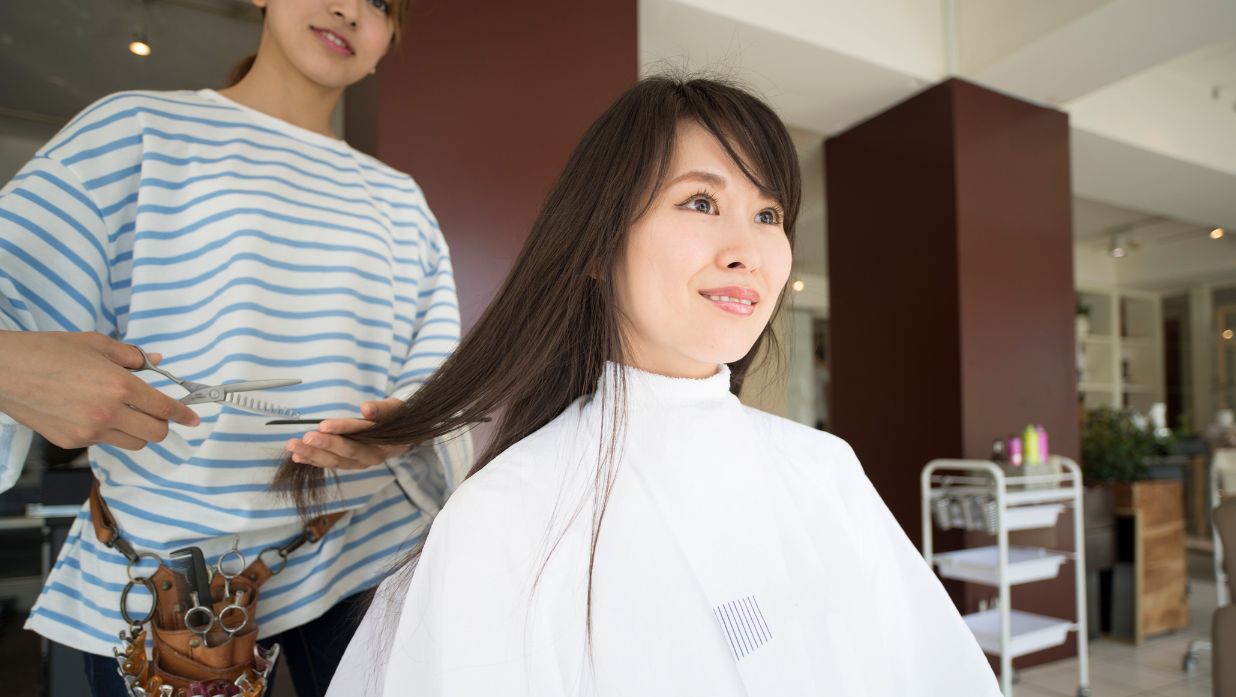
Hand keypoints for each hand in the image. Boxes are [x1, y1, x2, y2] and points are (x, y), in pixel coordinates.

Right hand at [0, 331, 200, 449]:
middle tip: (157, 412)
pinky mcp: (71, 442)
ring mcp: (89, 432)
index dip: (184, 414)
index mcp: (119, 385)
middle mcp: (108, 413)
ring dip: (137, 430)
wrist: (3, 371)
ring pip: (133, 443)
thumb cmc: (46, 351)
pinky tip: (93, 414)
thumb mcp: (95, 344)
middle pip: (155, 434)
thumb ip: (131, 356)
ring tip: (123, 411)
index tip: (194, 418)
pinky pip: (104, 442)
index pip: (164, 408)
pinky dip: (108, 432)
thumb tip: (156, 361)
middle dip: (162, 424)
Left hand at [286, 397, 408, 470]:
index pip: (360, 434)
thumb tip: (365, 408)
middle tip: (305, 437)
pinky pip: (330, 464)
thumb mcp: (394, 408)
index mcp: (383, 442)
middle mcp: (371, 456)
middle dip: (323, 445)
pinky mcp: (349, 464)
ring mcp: (359, 463)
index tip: (323, 425)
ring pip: (334, 461)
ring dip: (312, 454)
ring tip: (293, 447)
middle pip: (345, 452)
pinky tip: (297, 457)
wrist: (400, 437)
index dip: (342, 429)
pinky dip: (313, 460)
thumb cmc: (395, 418)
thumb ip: (382, 409)